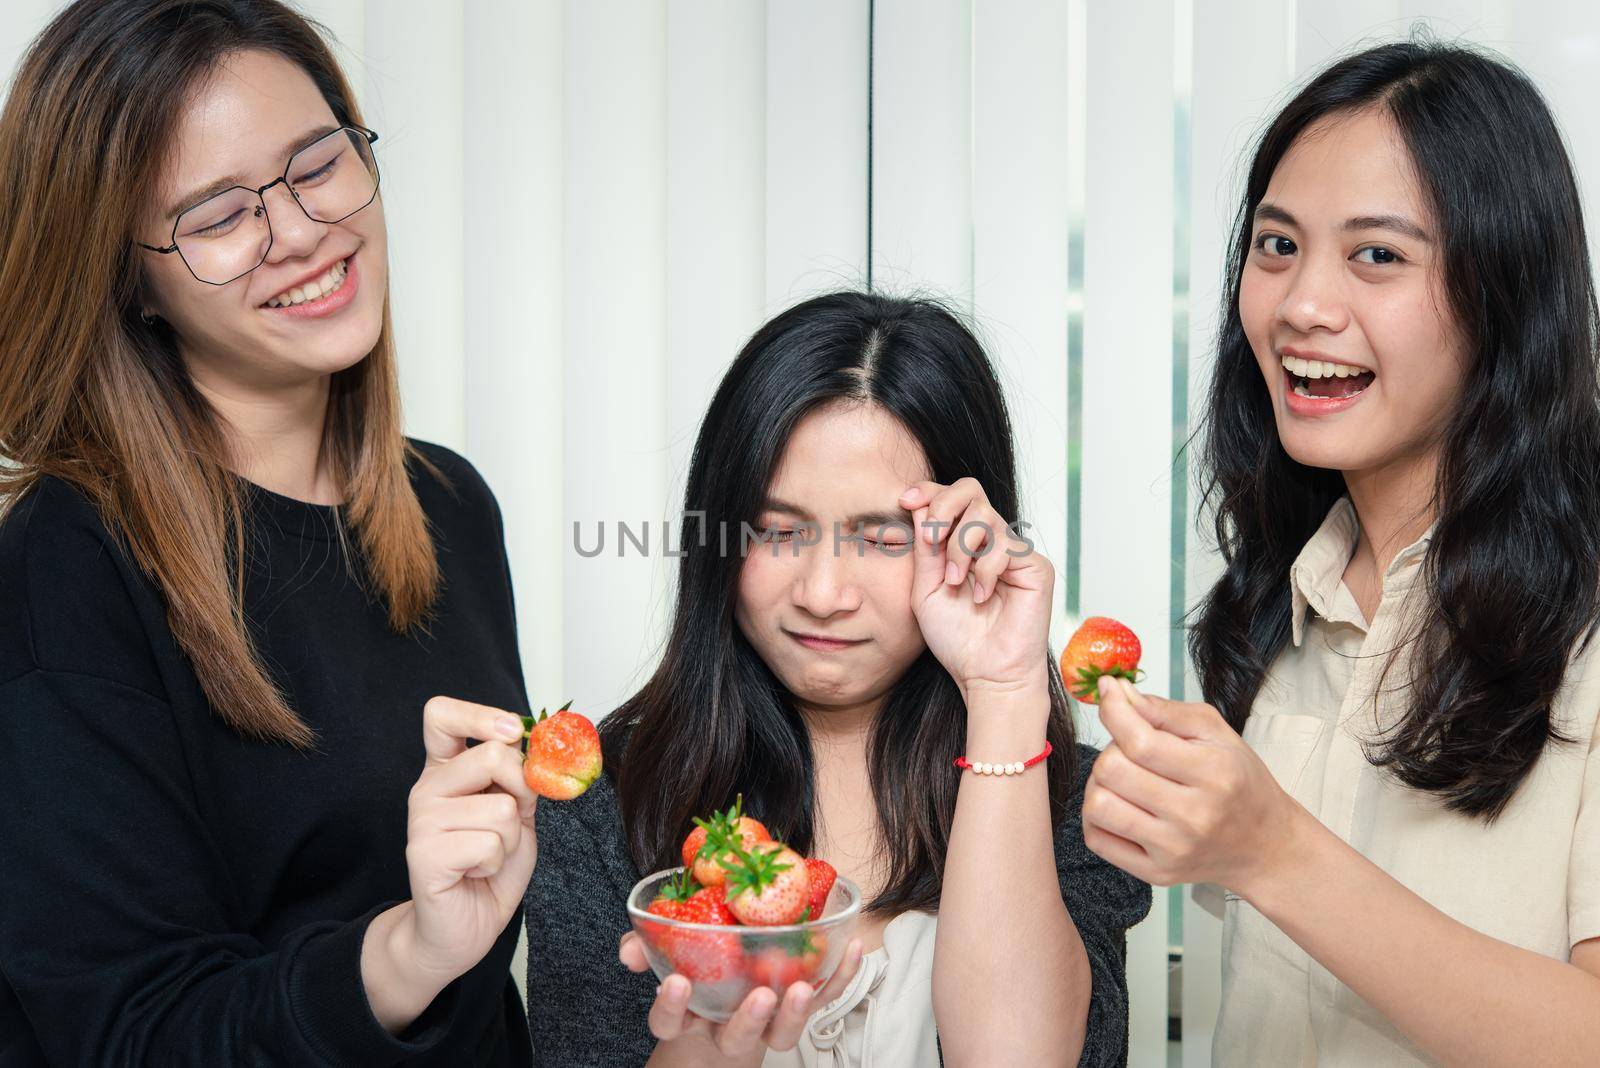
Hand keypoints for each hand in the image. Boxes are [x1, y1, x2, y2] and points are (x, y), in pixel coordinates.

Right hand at [401, 696, 539, 984]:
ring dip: (509, 840)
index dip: (481, 714)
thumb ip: (521, 779)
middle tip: (508, 825)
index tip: (513, 731)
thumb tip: (538, 746)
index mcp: (446, 770)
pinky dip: (497, 862)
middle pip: (492, 756)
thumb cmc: (489, 868)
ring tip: (485, 857)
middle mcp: (427, 788)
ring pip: (501, 807)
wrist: (463, 928)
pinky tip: (475, 873)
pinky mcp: (424, 854)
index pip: (441, 715)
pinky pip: (490, 843)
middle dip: (521, 792)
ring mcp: (421, 820)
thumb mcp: (517, 813)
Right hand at [619, 931, 863, 1058]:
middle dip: (748, 1020)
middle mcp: (726, 1027)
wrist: (729, 995)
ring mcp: (766, 1021)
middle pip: (735, 1038)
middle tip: (760, 996)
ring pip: (780, 1034)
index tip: (676, 983)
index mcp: (690, 1015)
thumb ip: (646, 950)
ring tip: (800, 987)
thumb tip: (629, 949)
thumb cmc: (698, 972)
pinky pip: (824, 1000)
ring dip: (794, 1014)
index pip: (670, 1022)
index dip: (671, 1007)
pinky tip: (853, 950)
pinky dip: (841, 978)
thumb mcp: (669, 958)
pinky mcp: (798, 1008)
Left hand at [898, 479, 1053, 696]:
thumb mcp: (925, 588)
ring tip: (956, 582)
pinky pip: (1006, 547)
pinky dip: (986, 570)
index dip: (929, 490)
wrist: (983, 674)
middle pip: (971, 490)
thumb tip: (919, 504)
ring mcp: (1014, 552)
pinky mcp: (1036, 567)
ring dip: (960, 549)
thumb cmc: (955, 637)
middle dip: (944, 507)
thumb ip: (924, 548)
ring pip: (986, 517)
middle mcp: (991, 541)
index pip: (951, 497)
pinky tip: (981, 597)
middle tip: (930, 539)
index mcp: (963, 542)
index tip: (905, 500)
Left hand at [1081, 677, 1297, 893]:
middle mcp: (1193, 816)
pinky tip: (1120, 805)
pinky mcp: (1156, 873)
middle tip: (1130, 751)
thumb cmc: (1239, 782)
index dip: (1113, 711)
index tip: (1108, 694)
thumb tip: (1116, 692)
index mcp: (1213, 774)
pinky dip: (1098, 816)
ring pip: (1098, 805)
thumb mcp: (1216, 733)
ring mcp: (1172, 849)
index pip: (1141, 742)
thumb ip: (1164, 710)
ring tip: (1124, 779)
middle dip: (1111, 749)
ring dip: (1100, 783)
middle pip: (1112, 771)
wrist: (1264, 845)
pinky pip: (1097, 839)